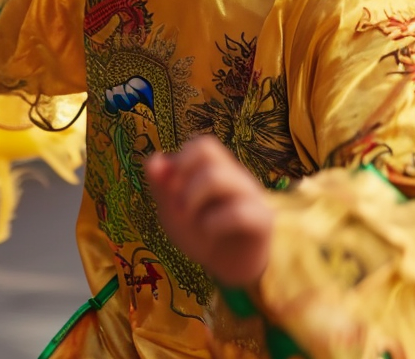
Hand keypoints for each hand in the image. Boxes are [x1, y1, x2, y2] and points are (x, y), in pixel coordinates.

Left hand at [147, 136, 273, 288]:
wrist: (233, 269)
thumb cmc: (205, 237)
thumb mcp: (176, 214)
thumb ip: (163, 188)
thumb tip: (153, 159)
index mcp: (218, 171)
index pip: (201, 144)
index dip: (180, 162)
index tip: (173, 191)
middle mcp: (236, 176)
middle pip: (208, 150)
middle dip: (183, 178)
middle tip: (180, 207)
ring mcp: (251, 195)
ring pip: (220, 176)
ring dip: (194, 199)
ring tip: (192, 221)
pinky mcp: (262, 220)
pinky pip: (240, 211)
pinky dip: (215, 223)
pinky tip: (210, 233)